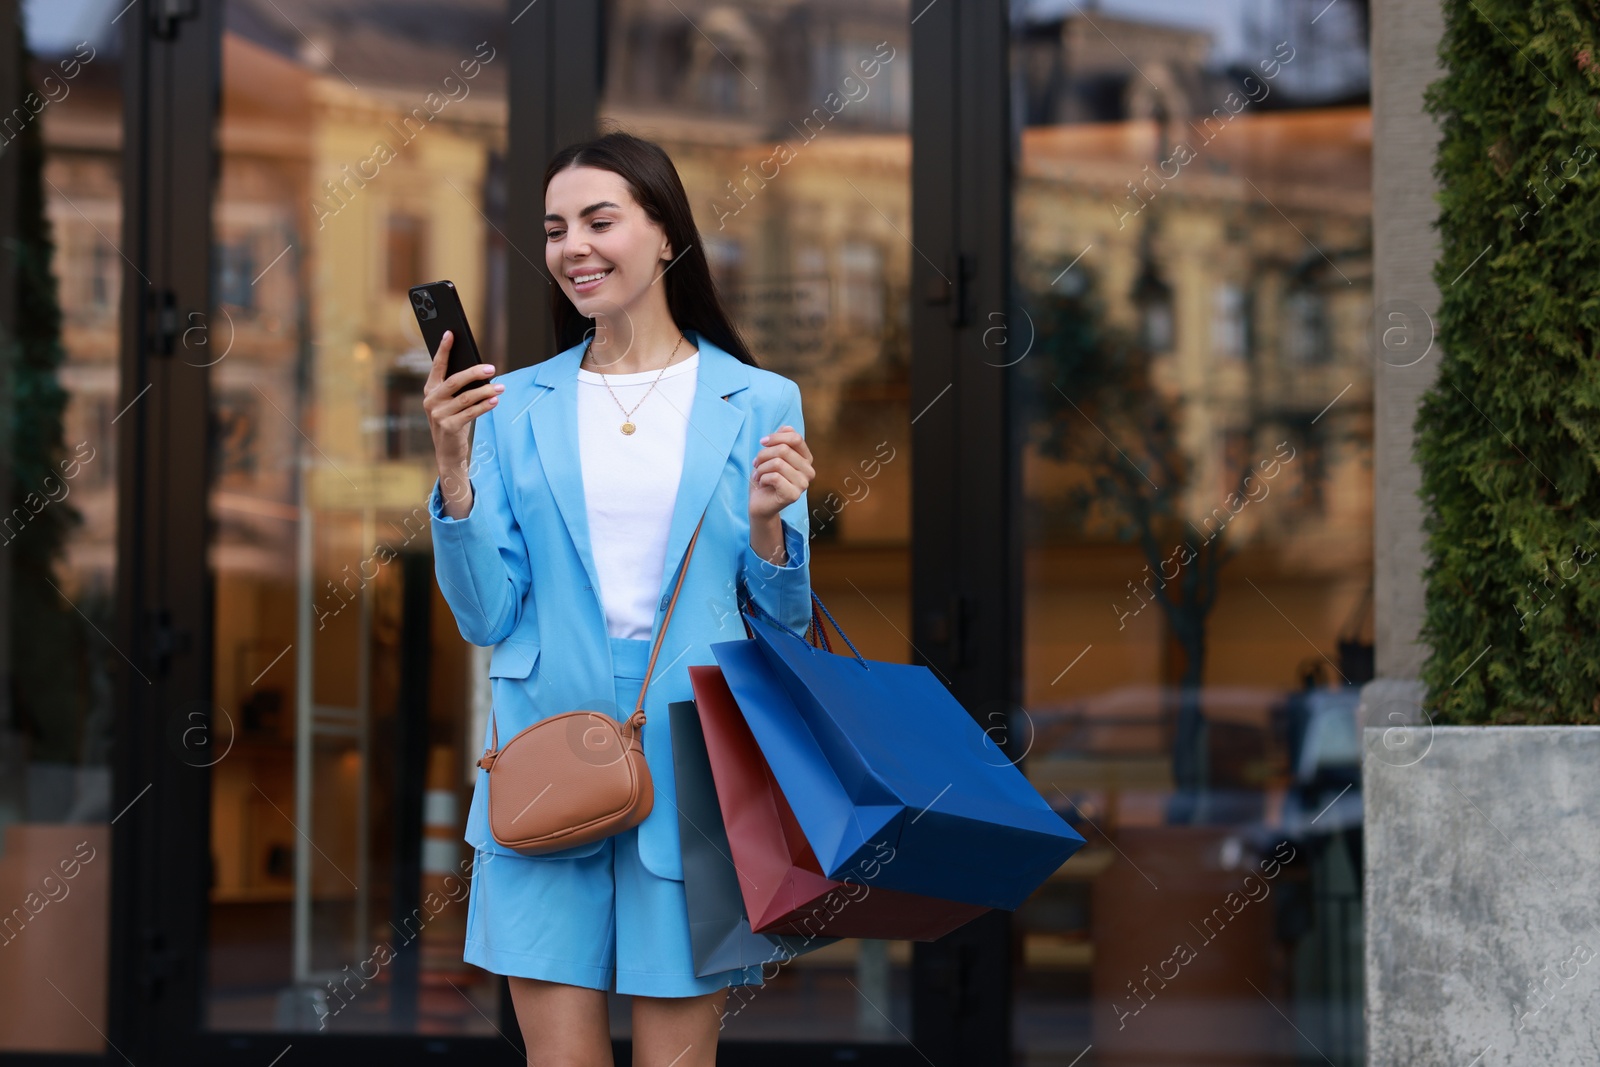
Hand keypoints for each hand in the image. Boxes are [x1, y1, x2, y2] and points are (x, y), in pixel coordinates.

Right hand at [423, 330, 501, 517]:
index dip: (444, 349)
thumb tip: (480, 372)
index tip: (450, 334)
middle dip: (474, 372)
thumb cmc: (453, 420)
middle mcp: (431, 400)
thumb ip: (459, 388)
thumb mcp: (451, 403)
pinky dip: (485, 405)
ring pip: (467, 398)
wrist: (447, 451)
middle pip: (455, 381)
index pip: (437, 366)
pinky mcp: (448, 426)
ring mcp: (438, 414)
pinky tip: (495, 400)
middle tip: (491, 368)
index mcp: (430, 389)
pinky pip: (471, 412)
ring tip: (500, 387)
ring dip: (486, 391)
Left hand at [749, 425, 812, 564]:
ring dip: (761, 468)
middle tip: (756, 463)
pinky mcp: (794, 495)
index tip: (762, 442)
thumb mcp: (771, 455)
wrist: (759, 503)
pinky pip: (774, 477)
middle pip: (784, 449)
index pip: (795, 438)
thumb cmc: (765, 477)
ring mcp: (803, 484)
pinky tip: (762, 483)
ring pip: (777, 463)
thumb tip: (787, 427)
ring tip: (758, 474)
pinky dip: (762, 478)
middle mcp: (809, 471)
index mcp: (806, 459)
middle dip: (764, 454)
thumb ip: (781, 441)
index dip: (776, 436)